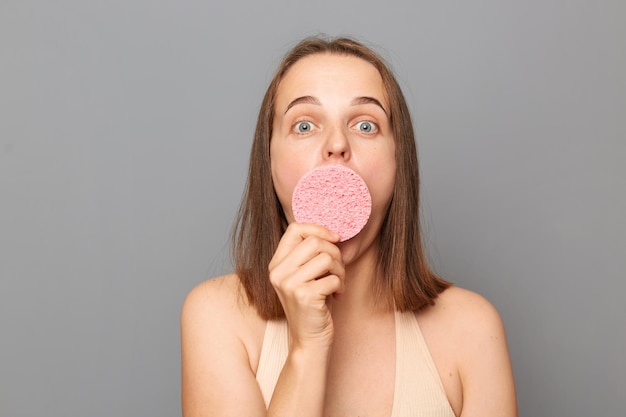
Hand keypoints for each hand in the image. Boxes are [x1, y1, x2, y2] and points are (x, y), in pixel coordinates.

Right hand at [268, 223, 344, 349]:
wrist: (308, 341)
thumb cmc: (312, 305)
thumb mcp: (305, 276)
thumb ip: (310, 255)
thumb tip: (332, 234)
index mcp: (276, 264)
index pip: (295, 229)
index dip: (318, 229)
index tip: (335, 239)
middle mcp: (278, 272)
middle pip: (315, 242)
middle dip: (335, 253)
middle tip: (338, 269)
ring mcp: (289, 284)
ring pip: (326, 259)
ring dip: (340, 271)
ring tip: (338, 283)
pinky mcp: (304, 296)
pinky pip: (333, 278)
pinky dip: (340, 286)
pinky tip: (337, 296)